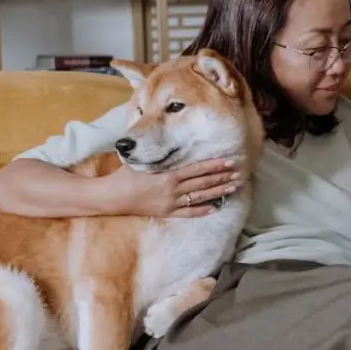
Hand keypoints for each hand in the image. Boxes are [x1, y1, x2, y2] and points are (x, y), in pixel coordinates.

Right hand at [112, 158, 241, 217]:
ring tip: (233, 188)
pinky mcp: (167, 213)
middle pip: (203, 183)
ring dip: (218, 192)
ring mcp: (171, 203)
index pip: (197, 170)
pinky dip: (202, 210)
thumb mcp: (140, 161)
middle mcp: (173, 190)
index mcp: (168, 176)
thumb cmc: (124, 176)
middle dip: (222, 178)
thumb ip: (156, 154)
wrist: (112, 197)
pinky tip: (215, 208)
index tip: (228, 162)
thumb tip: (163, 136)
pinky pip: (189, 213)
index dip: (214, 166)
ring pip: (200, 198)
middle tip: (238, 174)